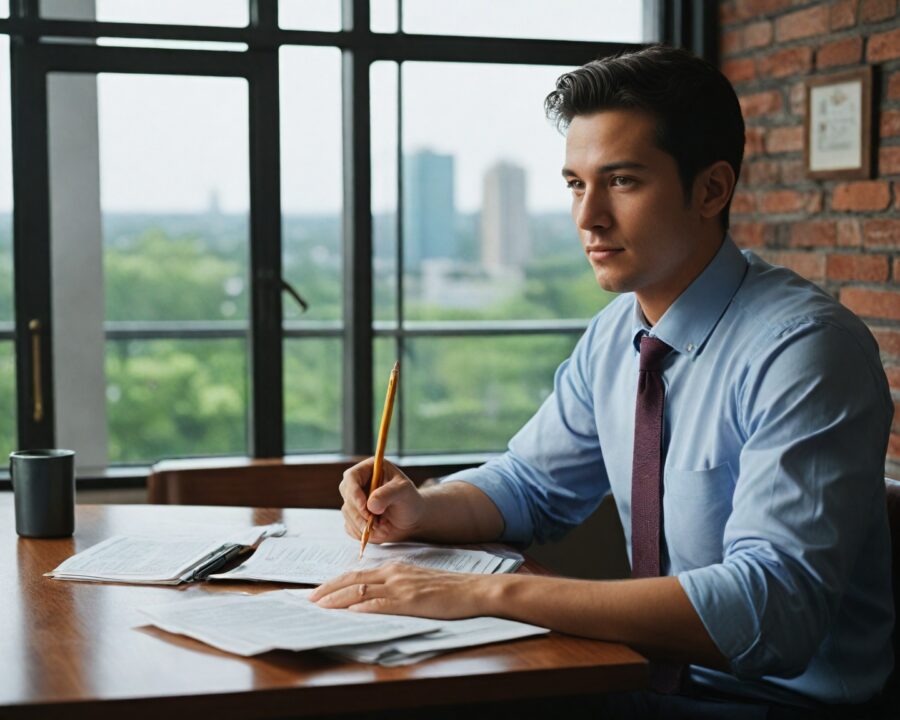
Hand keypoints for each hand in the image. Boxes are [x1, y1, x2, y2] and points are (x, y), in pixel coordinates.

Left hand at [310, 563, 491, 618]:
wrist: (473, 589)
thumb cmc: (447, 588)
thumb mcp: (415, 581)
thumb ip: (394, 585)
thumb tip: (370, 597)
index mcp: (395, 568)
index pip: (357, 573)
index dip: (335, 582)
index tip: (319, 591)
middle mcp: (394, 573)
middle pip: (353, 578)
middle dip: (328, 590)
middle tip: (310, 599)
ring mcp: (401, 587)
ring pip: (361, 590)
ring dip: (338, 599)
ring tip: (321, 607)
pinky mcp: (411, 601)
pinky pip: (381, 603)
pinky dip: (362, 607)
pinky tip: (350, 612)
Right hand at [339, 458, 424, 543]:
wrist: (411, 518)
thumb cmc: (409, 500)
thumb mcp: (404, 492)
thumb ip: (388, 494)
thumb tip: (371, 505)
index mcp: (369, 469)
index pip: (352, 477)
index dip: (354, 493)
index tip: (365, 507)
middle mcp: (358, 484)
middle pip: (347, 497)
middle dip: (361, 514)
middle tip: (378, 524)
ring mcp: (354, 501)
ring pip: (348, 515)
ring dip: (365, 526)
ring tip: (385, 528)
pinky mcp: (353, 517)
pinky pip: (350, 527)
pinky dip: (364, 533)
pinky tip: (380, 532)